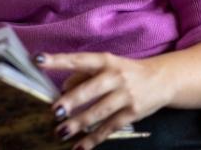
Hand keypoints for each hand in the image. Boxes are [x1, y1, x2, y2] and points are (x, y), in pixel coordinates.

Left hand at [37, 52, 169, 148]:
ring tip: (61, 132)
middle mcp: (115, 76)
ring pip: (99, 112)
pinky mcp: (133, 113)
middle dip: (72, 101)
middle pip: (91, 89)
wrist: (162, 79)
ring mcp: (126, 95)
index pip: (78, 59)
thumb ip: (83, 75)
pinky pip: (110, 128)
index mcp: (105, 61)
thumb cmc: (125, 71)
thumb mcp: (107, 65)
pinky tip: (80, 147)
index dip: (58, 60)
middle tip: (55, 111)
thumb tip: (63, 89)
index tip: (38, 60)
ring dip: (79, 123)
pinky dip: (94, 139)